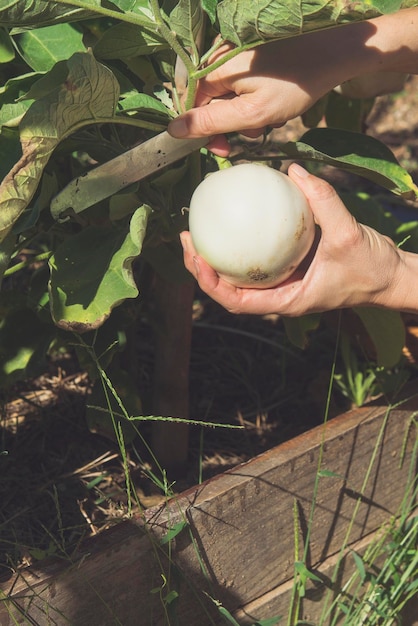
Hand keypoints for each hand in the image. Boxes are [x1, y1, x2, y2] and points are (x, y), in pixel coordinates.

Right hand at [168, 21, 377, 152]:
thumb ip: (211, 122)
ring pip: (228, 96)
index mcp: (215, 69)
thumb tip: (174, 129)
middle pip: (209, 101)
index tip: (223, 149)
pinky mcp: (252, 56)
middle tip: (253, 134)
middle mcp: (220, 57)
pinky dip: (255, 100)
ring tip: (271, 117)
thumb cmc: (294, 84)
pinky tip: (274, 104)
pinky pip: (242, 85)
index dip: (204, 131)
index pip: (191, 105)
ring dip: (246, 115)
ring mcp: (237, 54)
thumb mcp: (251, 113)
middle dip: (230, 123)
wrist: (332, 53)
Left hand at [180, 164, 404, 315]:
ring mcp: (281, 283)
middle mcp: (278, 295)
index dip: (211, 285)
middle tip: (186, 239)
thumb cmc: (370, 268)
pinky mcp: (288, 269)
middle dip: (201, 270)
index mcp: (286, 301)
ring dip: (215, 257)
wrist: (388, 276)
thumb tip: (294, 170)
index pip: (237, 302)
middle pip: (228, 290)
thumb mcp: (349, 234)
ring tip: (197, 230)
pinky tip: (235, 218)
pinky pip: (258, 258)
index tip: (196, 260)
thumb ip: (324, 202)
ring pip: (238, 276)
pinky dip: (242, 242)